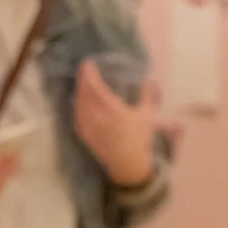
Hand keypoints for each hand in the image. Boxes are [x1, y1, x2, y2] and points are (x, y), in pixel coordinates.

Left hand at [75, 60, 160, 186]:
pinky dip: (77, 105)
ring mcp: (89, 127)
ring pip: (79, 104)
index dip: (90, 75)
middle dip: (83, 80)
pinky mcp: (85, 134)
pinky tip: (79, 101)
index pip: (97, 88)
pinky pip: (77, 115)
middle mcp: (98, 118)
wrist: (128, 164)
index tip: (88, 63)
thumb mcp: (148, 116)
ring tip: (83, 83)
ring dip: (79, 91)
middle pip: (85, 94)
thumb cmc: (140, 139)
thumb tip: (150, 80)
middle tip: (84, 69)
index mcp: (114, 111)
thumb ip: (149, 96)